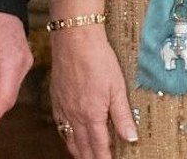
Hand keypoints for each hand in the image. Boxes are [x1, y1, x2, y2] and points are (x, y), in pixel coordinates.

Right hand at [47, 26, 137, 158]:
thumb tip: (131, 137)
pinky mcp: (56, 98)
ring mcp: (63, 107)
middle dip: (90, 158)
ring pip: (68, 138)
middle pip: (82, 147)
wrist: (74, 39)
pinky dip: (66, 135)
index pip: (99, 146)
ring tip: (85, 156)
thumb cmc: (98, 59)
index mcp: (92, 115)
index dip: (105, 158)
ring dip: (78, 151)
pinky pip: (60, 125)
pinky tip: (70, 134)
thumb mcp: (117, 87)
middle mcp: (75, 115)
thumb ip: (122, 115)